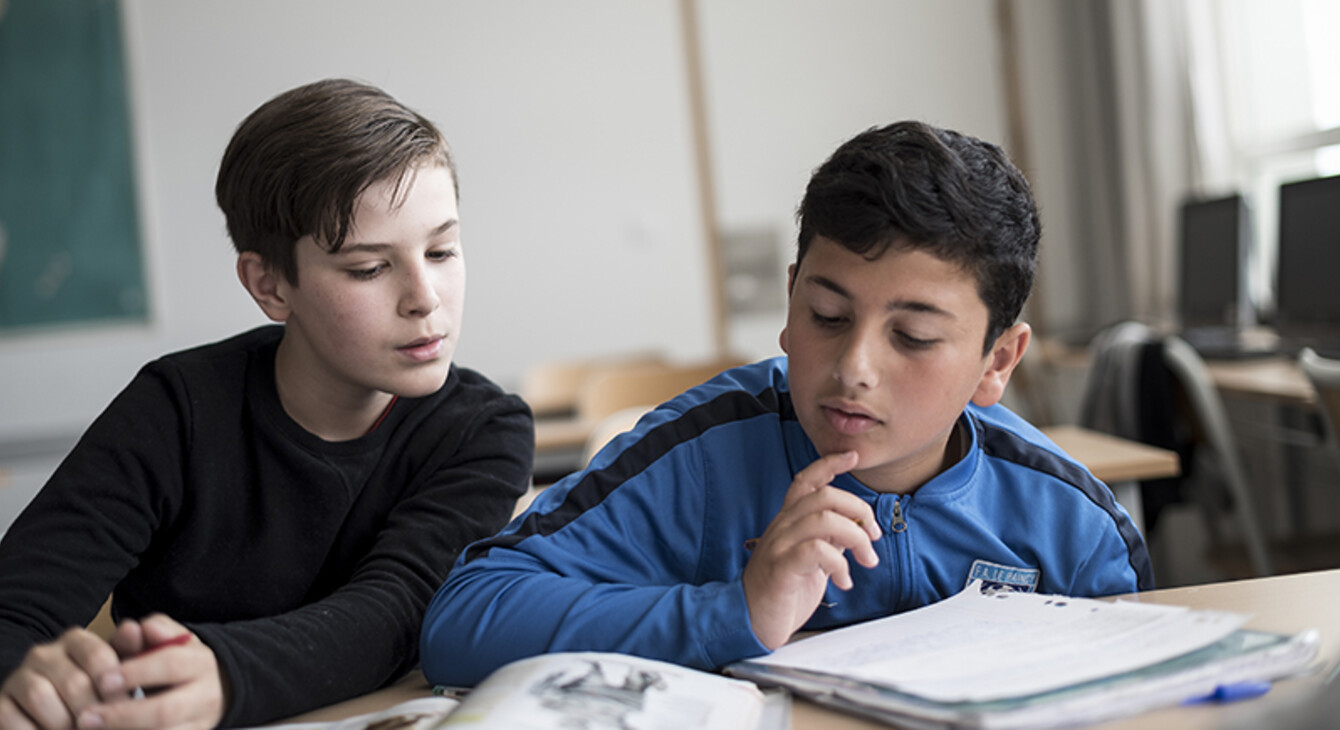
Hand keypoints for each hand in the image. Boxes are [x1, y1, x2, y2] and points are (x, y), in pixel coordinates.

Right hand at [0, 628, 124, 729]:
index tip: (124, 708)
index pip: (98, 657)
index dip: (113, 688)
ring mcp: (20, 676)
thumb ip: (127, 652)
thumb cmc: (93, 691)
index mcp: (76, 640)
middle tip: (104, 725)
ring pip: (41, 697)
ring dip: (63, 723)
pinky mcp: (1, 702)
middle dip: (92, 711)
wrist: (52, 711)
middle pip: (73, 682)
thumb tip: (133, 629)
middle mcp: (44, 653)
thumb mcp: (114, 673)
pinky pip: (13, 718)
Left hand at [75, 615, 223, 729]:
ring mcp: (198, 723)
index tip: (102, 680)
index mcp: (201, 663)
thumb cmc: (180, 661)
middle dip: (124, 715)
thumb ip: (154, 630)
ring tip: (90, 729)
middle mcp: (204, 696)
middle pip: (166, 710)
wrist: (215, 688)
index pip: (171, 665)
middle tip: (86, 717)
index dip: (136, 672)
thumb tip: (140, 628)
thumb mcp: (173, 640)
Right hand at [741, 451, 880, 649]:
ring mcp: (779, 547)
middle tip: (874, 535)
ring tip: (866, 560)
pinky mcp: (781, 569)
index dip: (829, 464)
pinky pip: (815, 550)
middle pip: (823, 496)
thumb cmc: (782, 593)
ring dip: (856, 537)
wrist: (752, 623)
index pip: (805, 482)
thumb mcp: (811, 561)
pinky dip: (839, 563)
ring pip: (823, 520)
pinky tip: (844, 580)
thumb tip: (856, 529)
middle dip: (858, 510)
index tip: (852, 456)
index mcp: (788, 522)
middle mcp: (782, 528)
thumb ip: (829, 540)